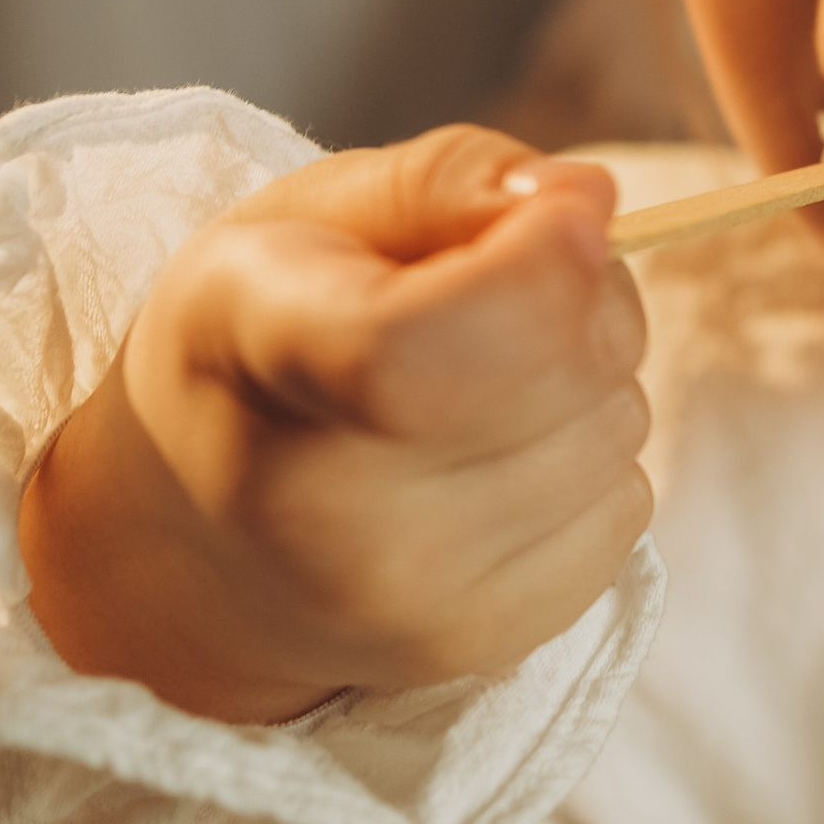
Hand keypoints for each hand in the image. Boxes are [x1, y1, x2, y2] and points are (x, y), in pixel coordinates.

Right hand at [18, 128, 651, 722]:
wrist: (196, 547)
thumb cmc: (259, 348)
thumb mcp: (309, 217)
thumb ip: (447, 180)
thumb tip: (585, 201)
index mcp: (256, 357)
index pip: (419, 343)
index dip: (539, 262)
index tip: (567, 211)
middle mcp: (320, 508)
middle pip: (565, 368)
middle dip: (582, 297)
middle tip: (503, 293)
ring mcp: (407, 596)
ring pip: (616, 433)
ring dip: (590, 384)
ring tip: (489, 381)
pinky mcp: (481, 644)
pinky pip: (627, 511)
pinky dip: (591, 467)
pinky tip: (497, 460)